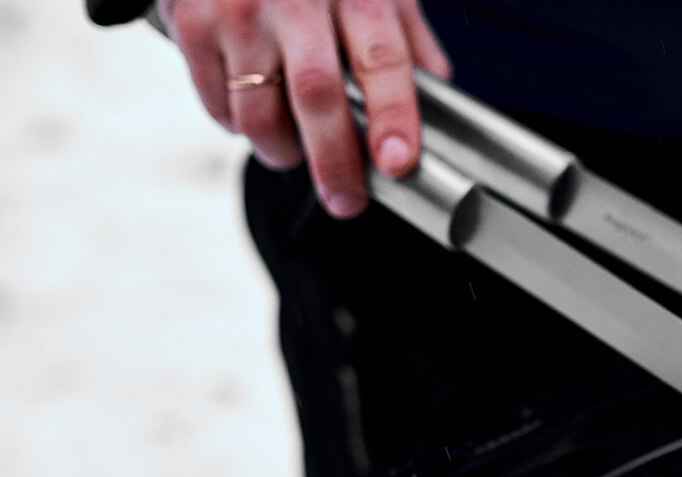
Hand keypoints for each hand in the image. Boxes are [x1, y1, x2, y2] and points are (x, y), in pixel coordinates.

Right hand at [158, 0, 451, 218]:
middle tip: (346, 201)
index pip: (382, 62)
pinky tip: (257, 111)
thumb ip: (405, 34)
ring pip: (259, 114)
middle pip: (317, 98)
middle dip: (335, 163)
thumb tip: (439, 88)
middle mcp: (294, 0)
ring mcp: (237, 12)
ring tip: (296, 153)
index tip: (398, 163)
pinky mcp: (192, 24)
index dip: (393, 118)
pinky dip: (240, 126)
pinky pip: (219, 105)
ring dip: (282, 151)